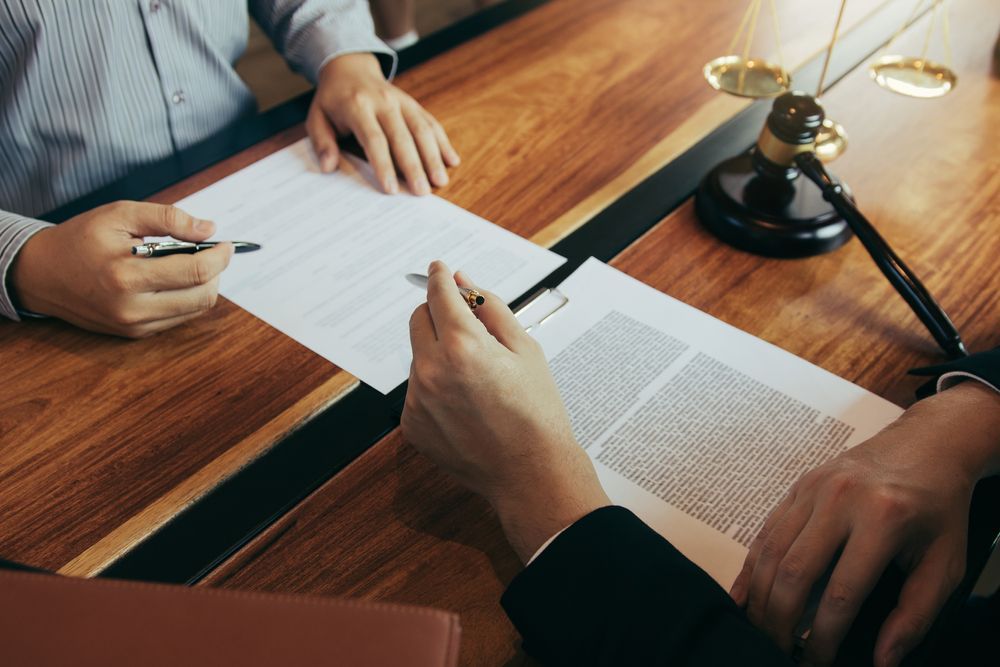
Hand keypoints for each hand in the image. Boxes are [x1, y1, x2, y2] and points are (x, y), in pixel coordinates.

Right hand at [10, 201, 232, 337]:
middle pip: (203, 295)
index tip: (226, 244)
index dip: (220, 256)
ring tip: (192, 263)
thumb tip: (208, 228)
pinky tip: (173, 279)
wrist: (42, 274)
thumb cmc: (81, 239)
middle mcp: (132, 307)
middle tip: (212, 252)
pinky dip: (186, 297)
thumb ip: (168, 218)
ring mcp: (134, 325)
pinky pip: (178, 318)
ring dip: (204, 285)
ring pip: (195, 309)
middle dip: (216, 271)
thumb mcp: (120, 215)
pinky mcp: (135, 333)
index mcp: (127, 275)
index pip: (196, 271)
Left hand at [307, 53, 459, 195]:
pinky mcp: (413, 104)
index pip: (374, 139)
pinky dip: (442, 142)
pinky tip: (451, 160)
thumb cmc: (332, 99)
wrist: (350, 68)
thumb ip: (322, 142)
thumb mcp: (317, 117)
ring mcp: (402, 102)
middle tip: (422, 192)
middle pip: (402, 137)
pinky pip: (431, 123)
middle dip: (414, 166)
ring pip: (421, 130)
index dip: (384, 165)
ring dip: (433, 157)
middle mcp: (383, 102)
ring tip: (440, 181)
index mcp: (357, 106)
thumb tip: (328, 167)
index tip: (391, 188)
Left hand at [401, 261, 609, 560]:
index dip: (439, 278)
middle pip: (418, 320)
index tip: (439, 269)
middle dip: (437, 313)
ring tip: (478, 382)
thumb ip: (490, 308)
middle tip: (464, 323)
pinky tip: (466, 406)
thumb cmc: (536, 411)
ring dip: (439, 354)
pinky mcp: (412, 425)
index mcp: (462, 346)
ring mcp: (417, 400)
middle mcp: (431, 370)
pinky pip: (418, 390)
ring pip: (419, 356)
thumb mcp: (525, 349)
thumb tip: (464, 283)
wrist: (531, 473)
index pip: (438, 295)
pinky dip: (436, 388)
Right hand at [730, 381, 999, 666]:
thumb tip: (882, 658)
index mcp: (883, 519)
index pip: (841, 593)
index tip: (817, 662)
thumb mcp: (945, 564)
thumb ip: (915, 615)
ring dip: (760, 597)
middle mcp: (840, 499)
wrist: (926, 446)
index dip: (824, 637)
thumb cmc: (938, 508)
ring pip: (771, 551)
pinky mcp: (797, 486)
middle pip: (794, 572)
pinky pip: (765, 531)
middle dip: (780, 621)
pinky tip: (744, 596)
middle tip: (777, 651)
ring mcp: (813, 489)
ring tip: (760, 630)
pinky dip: (751, 567)